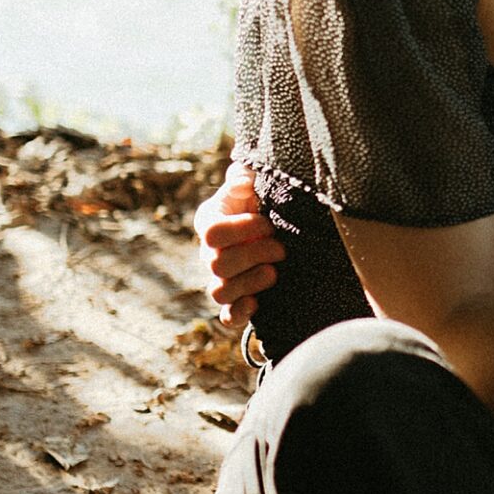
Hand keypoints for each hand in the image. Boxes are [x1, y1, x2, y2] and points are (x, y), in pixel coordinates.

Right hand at [194, 161, 284, 328]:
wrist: (284, 227)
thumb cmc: (266, 200)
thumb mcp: (257, 183)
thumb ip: (244, 176)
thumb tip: (242, 183)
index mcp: (210, 222)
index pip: (212, 232)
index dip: (242, 229)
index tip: (268, 224)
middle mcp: (209, 253)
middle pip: (217, 264)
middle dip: (254, 255)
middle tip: (281, 249)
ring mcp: (220, 279)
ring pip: (218, 292)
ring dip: (249, 283)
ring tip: (274, 273)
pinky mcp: (236, 302)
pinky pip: (227, 317)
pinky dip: (240, 313)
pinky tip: (257, 302)